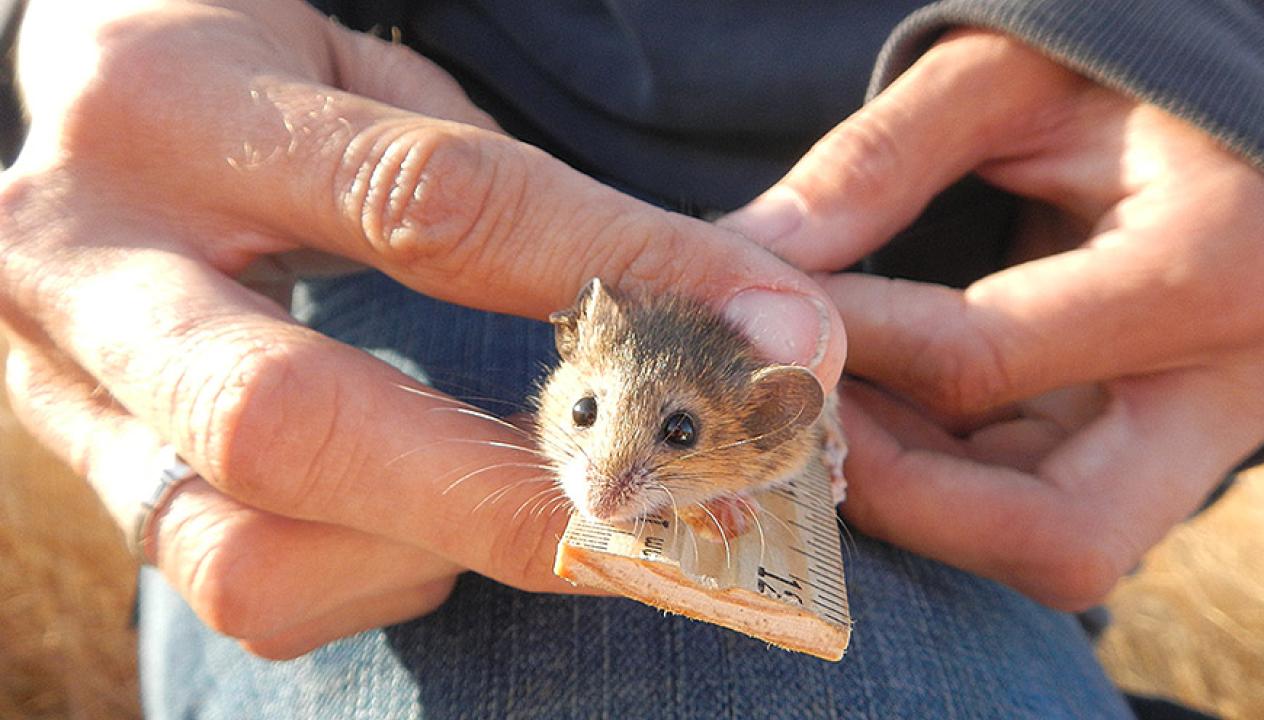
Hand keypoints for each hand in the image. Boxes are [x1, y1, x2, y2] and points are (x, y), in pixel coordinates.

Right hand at [0, 0, 845, 657]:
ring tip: (529, 511)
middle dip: (499, 494)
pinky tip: (424, 524)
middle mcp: (88, 256)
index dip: (618, 274)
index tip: (778, 335)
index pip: (429, 206)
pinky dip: (366, 579)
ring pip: (241, 543)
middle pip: (284, 421)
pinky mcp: (85, 472)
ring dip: (428, 552)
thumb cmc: (260, 82)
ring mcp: (61, 383)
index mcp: (178, 107)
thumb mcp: (370, 84)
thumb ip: (503, 197)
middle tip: (663, 522)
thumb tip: (717, 317)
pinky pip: (234, 582)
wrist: (86, 107)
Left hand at [721, 30, 1263, 609]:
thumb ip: (877, 163)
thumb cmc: (1116, 81)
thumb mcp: (1004, 78)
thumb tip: (747, 255)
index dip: (837, 348)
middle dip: (897, 495)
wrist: (1219, 130)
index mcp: (1210, 266)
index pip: (975, 362)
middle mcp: (1231, 387)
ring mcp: (1203, 440)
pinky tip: (882, 408)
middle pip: (1054, 537)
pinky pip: (1040, 514)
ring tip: (830, 400)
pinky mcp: (1161, 459)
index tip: (755, 312)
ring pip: (1046, 547)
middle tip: (799, 417)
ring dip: (913, 496)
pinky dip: (942, 480)